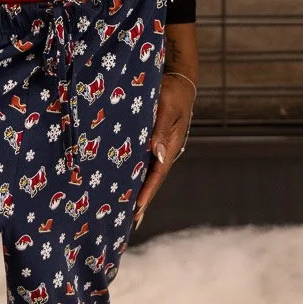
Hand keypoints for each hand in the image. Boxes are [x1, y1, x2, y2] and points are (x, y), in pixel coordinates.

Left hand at [135, 67, 196, 225]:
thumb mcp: (167, 107)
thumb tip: (156, 154)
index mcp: (170, 146)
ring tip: (123, 210)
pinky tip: (123, 183)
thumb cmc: (173, 91)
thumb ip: (160, 130)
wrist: (179, 80)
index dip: (146, 193)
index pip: (157, 175)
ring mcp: (160, 148)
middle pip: (152, 181)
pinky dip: (135, 175)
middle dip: (141, 201)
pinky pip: (143, 162)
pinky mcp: (153, 141)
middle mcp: (165, 151)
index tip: (136, 210)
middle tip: (127, 223)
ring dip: (136, 190)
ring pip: (147, 174)